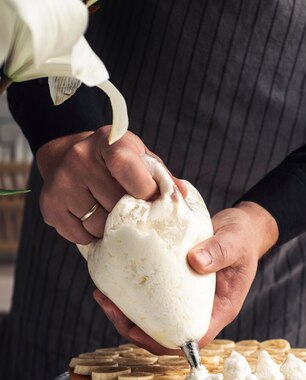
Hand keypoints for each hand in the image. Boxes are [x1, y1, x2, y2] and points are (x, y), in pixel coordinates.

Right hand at [37, 125, 185, 244]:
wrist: (66, 154)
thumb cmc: (114, 160)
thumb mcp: (139, 157)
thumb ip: (160, 176)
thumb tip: (182, 196)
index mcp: (108, 142)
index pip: (128, 169)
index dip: (145, 192)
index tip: (151, 201)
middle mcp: (80, 158)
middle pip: (117, 206)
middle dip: (130, 215)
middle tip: (130, 210)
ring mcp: (62, 182)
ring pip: (100, 226)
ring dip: (111, 228)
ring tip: (110, 213)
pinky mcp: (49, 206)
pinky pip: (81, 236)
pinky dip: (91, 235)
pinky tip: (91, 218)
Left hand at [93, 202, 278, 350]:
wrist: (240, 227)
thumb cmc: (242, 236)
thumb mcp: (235, 240)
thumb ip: (220, 250)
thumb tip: (194, 262)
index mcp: (219, 309)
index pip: (191, 339)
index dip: (163, 341)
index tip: (137, 328)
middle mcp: (201, 310)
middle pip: (165, 335)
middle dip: (134, 328)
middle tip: (109, 305)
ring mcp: (186, 301)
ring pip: (154, 321)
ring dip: (127, 313)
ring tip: (103, 295)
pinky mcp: (174, 288)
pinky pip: (151, 301)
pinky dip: (131, 296)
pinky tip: (114, 282)